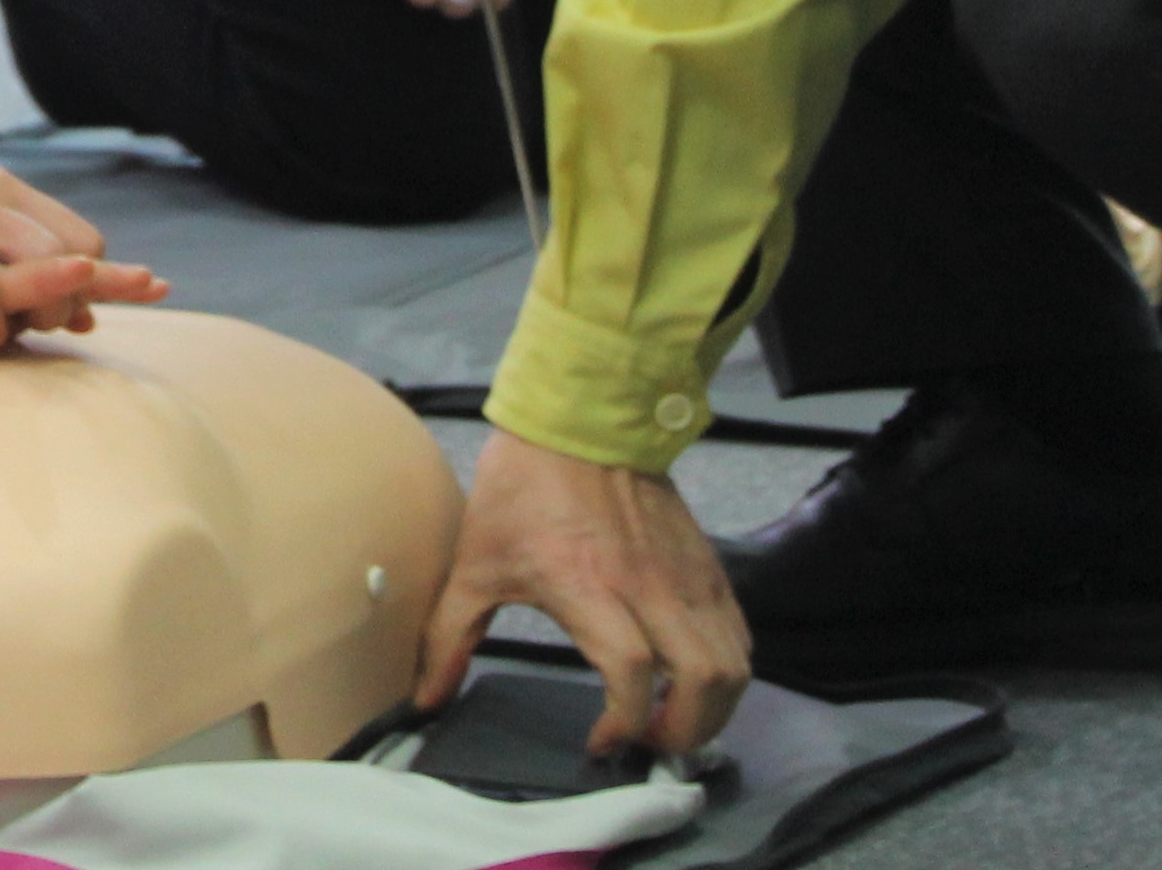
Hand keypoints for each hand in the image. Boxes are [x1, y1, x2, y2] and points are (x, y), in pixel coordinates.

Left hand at [422, 431, 751, 765]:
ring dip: (714, 709)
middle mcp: (648, 587)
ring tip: (675, 720)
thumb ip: (449, 636)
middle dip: (684, 732)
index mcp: (588, 586)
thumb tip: (423, 697)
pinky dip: (727, 669)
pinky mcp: (707, 565)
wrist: (580, 418)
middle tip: (649, 743)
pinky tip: (694, 679)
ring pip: (732, 662)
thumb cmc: (520, 490)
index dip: (624, 722)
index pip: (631, 672)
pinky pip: (738, 633)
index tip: (601, 742)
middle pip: (702, 680)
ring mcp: (686, 577)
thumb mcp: (474, 564)